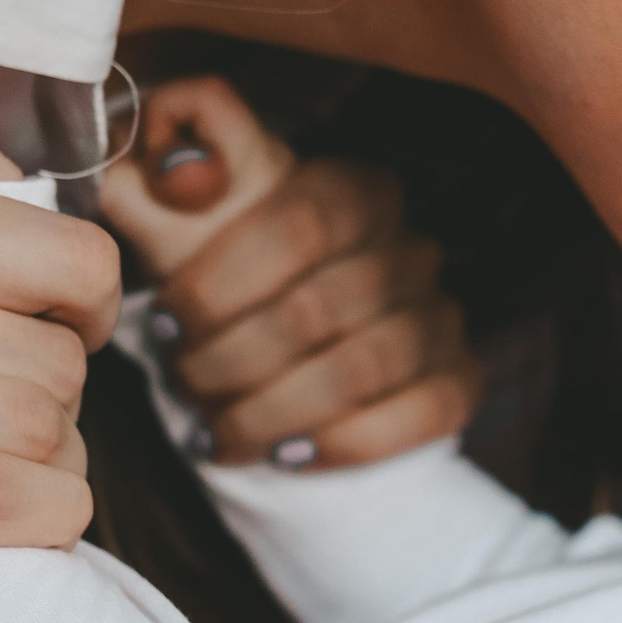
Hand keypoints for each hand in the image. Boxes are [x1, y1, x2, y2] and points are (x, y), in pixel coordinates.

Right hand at [0, 179, 118, 610]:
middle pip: (51, 362)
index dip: (92, 306)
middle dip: (61, 408)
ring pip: (33, 435)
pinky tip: (23, 522)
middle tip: (15, 429)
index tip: (71, 334)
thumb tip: (36, 205)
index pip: (56, 255)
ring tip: (9, 477)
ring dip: (52, 471)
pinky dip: (40, 521)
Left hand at [101, 76, 481, 470]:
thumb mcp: (184, 225)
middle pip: (320, 307)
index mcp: (349, 190)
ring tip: (218, 435)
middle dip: (233, 360)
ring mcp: (441, 315)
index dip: (222, 282)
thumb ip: (162, 179)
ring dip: (273, 411)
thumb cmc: (231, 283)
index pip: (299, 224)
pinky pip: (417, 417)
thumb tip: (175, 169)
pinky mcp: (459, 380)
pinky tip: (286, 454)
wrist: (292, 354)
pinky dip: (342, 444)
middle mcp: (408, 247)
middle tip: (185, 385)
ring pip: (362, 369)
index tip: (164, 323)